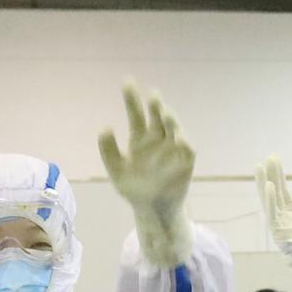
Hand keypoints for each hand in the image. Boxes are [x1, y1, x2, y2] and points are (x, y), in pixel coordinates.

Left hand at [98, 82, 196, 266]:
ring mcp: (172, 149)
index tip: (127, 82)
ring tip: (164, 112)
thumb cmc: (134, 189)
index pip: (136, 113)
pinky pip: (187, 149)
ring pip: (173, 128)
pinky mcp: (185, 162)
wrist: (152, 210)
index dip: (132, 98)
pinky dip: (184, 141)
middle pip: (156, 116)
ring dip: (171, 120)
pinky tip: (178, 137)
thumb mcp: (116, 171)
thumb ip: (108, 151)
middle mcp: (157, 140)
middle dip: (155, 105)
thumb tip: (105, 127)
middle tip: (152, 94)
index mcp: (139, 139)